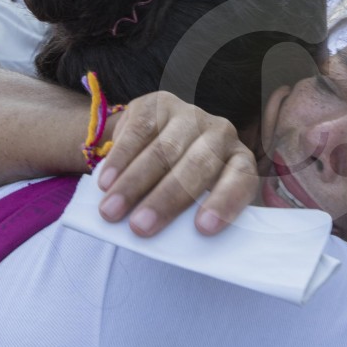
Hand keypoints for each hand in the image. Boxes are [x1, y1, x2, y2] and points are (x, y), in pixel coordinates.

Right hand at [96, 91, 258, 236]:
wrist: (155, 144)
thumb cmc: (181, 185)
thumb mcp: (194, 200)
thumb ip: (191, 216)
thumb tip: (173, 242)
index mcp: (239, 161)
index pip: (241, 180)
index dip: (224, 203)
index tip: (203, 229)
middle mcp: (221, 133)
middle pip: (197, 166)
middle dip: (165, 199)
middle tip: (140, 227)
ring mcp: (190, 114)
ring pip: (163, 151)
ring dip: (134, 185)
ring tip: (111, 212)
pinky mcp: (159, 104)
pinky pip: (138, 131)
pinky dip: (120, 160)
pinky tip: (106, 183)